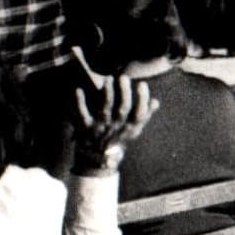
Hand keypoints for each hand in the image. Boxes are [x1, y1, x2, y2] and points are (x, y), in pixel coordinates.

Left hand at [66, 53, 154, 172]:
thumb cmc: (117, 138)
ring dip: (106, 93)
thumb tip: (156, 101)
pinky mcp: (85, 127)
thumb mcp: (133, 130)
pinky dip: (79, 103)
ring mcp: (100, 127)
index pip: (139, 113)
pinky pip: (82, 115)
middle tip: (124, 77)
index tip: (142, 84)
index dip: (142, 99)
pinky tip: (78, 90)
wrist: (98, 157)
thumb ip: (144, 115)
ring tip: (108, 79)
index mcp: (128, 127)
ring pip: (104, 110)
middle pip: (122, 109)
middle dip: (124, 93)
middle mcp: (115, 127)